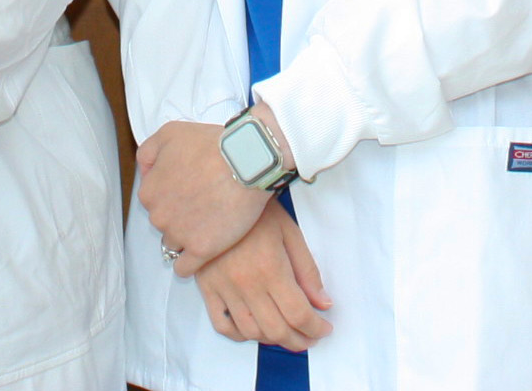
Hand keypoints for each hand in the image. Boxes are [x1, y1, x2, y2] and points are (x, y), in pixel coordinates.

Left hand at [134, 112, 274, 274]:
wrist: (247, 160)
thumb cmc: (211, 145)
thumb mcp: (169, 133)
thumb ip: (149, 152)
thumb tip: (146, 171)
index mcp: (149, 191)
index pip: (154, 201)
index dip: (172, 195)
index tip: (189, 190)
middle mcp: (159, 216)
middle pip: (165, 222)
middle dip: (180, 215)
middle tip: (202, 204)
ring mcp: (180, 235)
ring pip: (175, 243)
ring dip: (187, 237)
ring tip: (208, 225)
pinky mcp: (201, 250)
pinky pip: (184, 268)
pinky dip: (189, 264)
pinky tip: (200, 253)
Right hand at [194, 203, 332, 352]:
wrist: (220, 191)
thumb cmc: (258, 210)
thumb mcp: (291, 234)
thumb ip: (308, 272)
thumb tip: (323, 304)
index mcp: (271, 269)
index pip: (298, 314)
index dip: (316, 328)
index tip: (324, 329)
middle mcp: (246, 283)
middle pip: (276, 329)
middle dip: (298, 340)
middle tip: (309, 337)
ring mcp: (224, 288)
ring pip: (251, 331)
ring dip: (272, 341)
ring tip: (286, 334)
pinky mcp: (206, 287)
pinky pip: (221, 324)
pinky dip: (239, 335)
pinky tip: (253, 330)